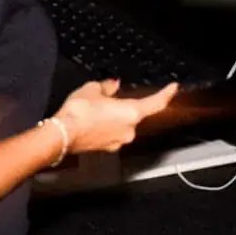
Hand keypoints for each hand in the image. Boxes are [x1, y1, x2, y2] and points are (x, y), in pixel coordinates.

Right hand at [53, 79, 177, 152]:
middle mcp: (130, 129)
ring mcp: (119, 141)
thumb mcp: (93, 89)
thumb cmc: (79, 112)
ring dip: (115, 116)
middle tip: (109, 97)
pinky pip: (112, 133)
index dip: (166, 94)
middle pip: (135, 113)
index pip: (157, 102)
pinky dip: (106, 126)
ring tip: (95, 108)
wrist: (62, 134)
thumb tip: (112, 85)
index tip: (173, 88)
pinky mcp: (107, 148)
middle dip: (125, 104)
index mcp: (132, 112)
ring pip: (123, 124)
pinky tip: (92, 120)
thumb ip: (107, 87)